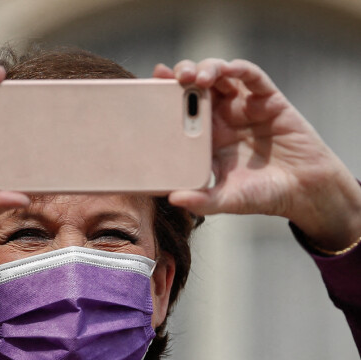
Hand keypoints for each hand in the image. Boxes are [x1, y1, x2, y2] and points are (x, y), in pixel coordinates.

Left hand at [154, 59, 360, 250]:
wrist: (302, 191)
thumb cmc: (261, 194)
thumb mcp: (226, 200)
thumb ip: (201, 200)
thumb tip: (173, 199)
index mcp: (206, 139)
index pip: (180, 112)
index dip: (165, 98)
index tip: (147, 89)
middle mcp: (222, 119)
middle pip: (196, 87)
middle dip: (181, 77)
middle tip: (168, 77)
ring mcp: (244, 107)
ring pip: (220, 77)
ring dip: (206, 70)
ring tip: (194, 77)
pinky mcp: (268, 100)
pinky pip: (252, 77)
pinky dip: (239, 69)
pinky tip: (228, 69)